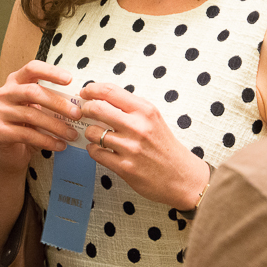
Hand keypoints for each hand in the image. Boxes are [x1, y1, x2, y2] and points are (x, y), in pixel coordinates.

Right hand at [0, 60, 82, 175]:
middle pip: (33, 92)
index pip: (32, 68)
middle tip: (77, 114)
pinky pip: (27, 135)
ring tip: (72, 134)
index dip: (51, 72)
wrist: (8, 152)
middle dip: (58, 103)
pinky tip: (60, 145)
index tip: (70, 80)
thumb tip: (78, 102)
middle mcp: (4, 94)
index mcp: (15, 82)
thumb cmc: (27, 126)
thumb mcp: (37, 109)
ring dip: (56, 126)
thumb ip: (50, 101)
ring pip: (32, 115)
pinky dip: (47, 141)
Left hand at [79, 82, 209, 209]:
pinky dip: (93, 150)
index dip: (92, 89)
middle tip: (84, 113)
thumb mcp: (154, 120)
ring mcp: (131, 148)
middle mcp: (138, 127)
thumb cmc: (165, 147)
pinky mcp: (125, 167)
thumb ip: (131, 109)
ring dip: (90, 133)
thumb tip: (102, 98)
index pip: (110, 91)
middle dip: (86, 109)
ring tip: (96, 135)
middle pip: (97, 108)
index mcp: (145, 111)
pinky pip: (96, 153)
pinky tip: (100, 149)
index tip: (85, 92)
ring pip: (93, 132)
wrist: (182, 177)